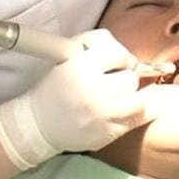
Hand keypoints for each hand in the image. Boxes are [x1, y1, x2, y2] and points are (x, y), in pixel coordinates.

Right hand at [0, 29, 162, 169]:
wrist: (40, 123)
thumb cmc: (58, 84)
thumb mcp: (70, 52)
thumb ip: (101, 43)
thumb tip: (130, 58)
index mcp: (80, 68)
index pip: (119, 56)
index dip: (120, 58)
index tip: (115, 63)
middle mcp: (92, 93)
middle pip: (131, 79)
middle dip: (124, 79)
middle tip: (113, 82)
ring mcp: (100, 117)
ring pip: (138, 102)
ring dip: (130, 97)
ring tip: (117, 97)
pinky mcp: (106, 135)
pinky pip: (136, 121)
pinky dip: (132, 114)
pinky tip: (122, 109)